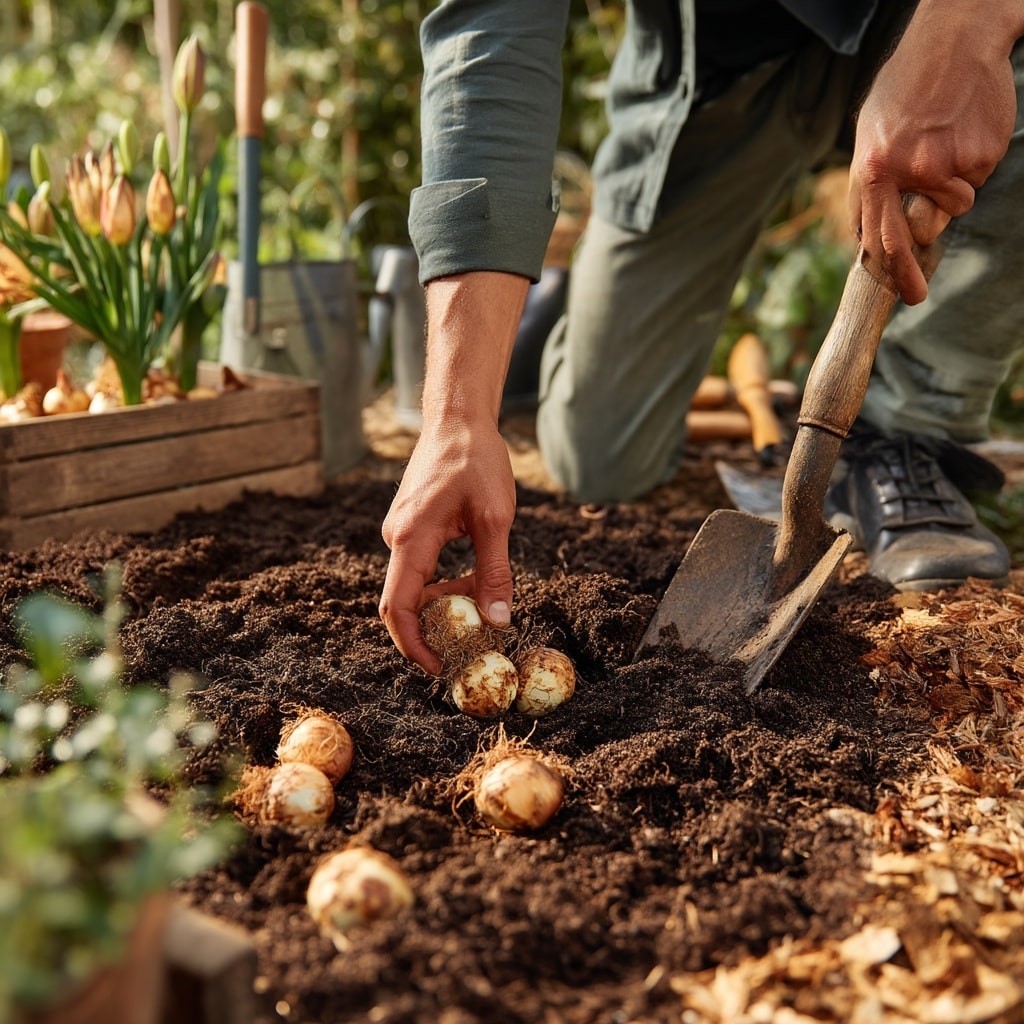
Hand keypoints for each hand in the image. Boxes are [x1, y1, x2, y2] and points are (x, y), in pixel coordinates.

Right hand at [378, 270, 529, 673]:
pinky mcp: (409, 527)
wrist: (458, 419)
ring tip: (485, 599)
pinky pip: (422, 567)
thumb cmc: (477, 461)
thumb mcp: (495, 520)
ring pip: (417, 584)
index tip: (438, 667)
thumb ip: (494, 573)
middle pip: (406, 601)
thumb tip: (498, 622)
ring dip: (449, 601)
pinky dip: (446, 581)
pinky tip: (475, 574)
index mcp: (410, 538)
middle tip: (473, 644)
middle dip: (437, 627)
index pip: (397, 607)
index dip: (413, 645)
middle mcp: (396, 538)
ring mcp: (400, 532)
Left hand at [849, 0, 1019, 303]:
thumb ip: (868, 186)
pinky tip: (961, 134)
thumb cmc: (906, 88)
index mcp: (872, 169)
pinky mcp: (981, 158)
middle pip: (907, 239)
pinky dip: (969, 168)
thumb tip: (865, 236)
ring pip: (950, 210)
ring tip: (942, 150)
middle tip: (915, 295)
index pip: (874, 236)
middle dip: (908, 274)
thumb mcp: (869, 135)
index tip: (891, 294)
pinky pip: (974, 182)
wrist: (955, 38)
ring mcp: (947, 167)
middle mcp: (907, 173)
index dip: (883, 271)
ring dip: (947, 195)